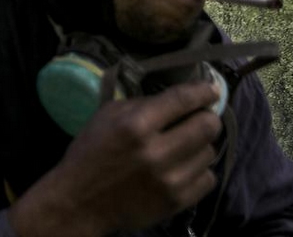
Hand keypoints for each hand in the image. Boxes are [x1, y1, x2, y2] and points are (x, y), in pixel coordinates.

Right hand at [8, 81, 222, 236]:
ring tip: (182, 146)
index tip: (210, 89)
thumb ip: (141, 104)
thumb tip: (176, 99)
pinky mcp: (177, 202)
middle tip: (198, 118)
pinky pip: (208, 179)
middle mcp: (157, 152)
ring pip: (210, 152)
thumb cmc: (91, 152)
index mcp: (135, 125)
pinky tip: (182, 168)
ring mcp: (170, 179)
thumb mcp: (106, 116)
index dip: (203, 91)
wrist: (81, 202)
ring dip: (199, 145)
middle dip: (206, 117)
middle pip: (207, 126)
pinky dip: (198, 170)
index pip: (182, 100)